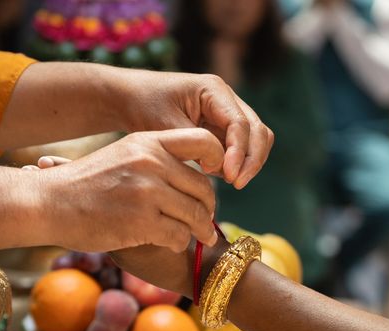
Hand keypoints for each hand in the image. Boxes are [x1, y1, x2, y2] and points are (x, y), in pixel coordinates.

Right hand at [32, 128, 222, 252]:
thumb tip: (188, 172)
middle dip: (208, 208)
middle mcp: (151, 162)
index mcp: (148, 142)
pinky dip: (177, 243)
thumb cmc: (82, 184)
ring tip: (196, 236)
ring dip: (198, 230)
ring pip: (195, 215)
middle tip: (206, 221)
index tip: (215, 177)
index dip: (218, 160)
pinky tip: (168, 243)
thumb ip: (153, 159)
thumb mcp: (120, 156)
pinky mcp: (141, 222)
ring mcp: (147, 192)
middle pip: (203, 187)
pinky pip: (178, 236)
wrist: (48, 203)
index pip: (204, 141)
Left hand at [114, 69, 273, 188]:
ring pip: (255, 140)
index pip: (240, 123)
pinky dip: (236, 163)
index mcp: (214, 90)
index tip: (230, 176)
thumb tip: (222, 167)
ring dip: (248, 162)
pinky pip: (239, 147)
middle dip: (251, 159)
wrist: (130, 99)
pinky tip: (220, 176)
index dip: (240, 152)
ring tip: (230, 181)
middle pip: (258, 131)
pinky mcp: (220, 129)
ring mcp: (226, 114)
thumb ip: (195, 145)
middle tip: (236, 183)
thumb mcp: (165, 125)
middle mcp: (226, 100)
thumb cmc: (144, 105)